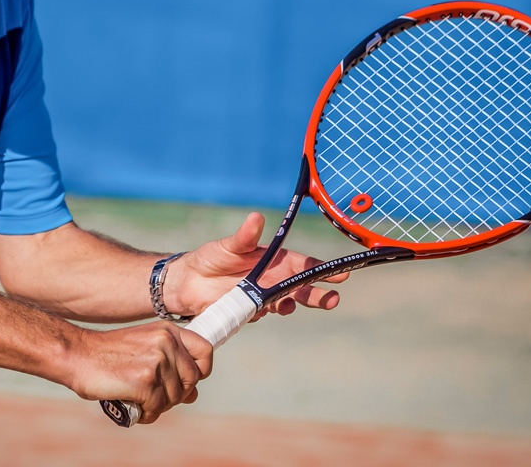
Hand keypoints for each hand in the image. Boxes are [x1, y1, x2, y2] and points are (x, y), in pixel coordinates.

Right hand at [63, 322, 212, 423]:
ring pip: (175, 398)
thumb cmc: (108, 355)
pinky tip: (132, 405)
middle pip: (191, 381)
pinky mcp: (145, 382)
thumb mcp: (144, 349)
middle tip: (152, 394)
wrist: (77, 355)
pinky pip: (157, 409)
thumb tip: (193, 394)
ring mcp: (157, 362)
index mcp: (168, 331)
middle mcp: (166, 343)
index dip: (200, 370)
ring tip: (138, 399)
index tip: (186, 380)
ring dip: (157, 406)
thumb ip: (171, 366)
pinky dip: (146, 414)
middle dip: (175, 394)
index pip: (205, 351)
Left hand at [164, 211, 346, 318]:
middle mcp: (273, 278)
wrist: (189, 283)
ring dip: (294, 305)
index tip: (341, 274)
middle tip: (333, 300)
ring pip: (288, 302)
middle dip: (318, 294)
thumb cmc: (211, 257)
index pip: (303, 264)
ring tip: (289, 306)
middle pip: (303, 287)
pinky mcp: (251, 310)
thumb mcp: (228, 245)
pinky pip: (263, 313)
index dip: (321, 269)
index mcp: (274, 259)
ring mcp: (264, 296)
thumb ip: (244, 237)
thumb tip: (257, 217)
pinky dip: (264, 312)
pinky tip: (259, 308)